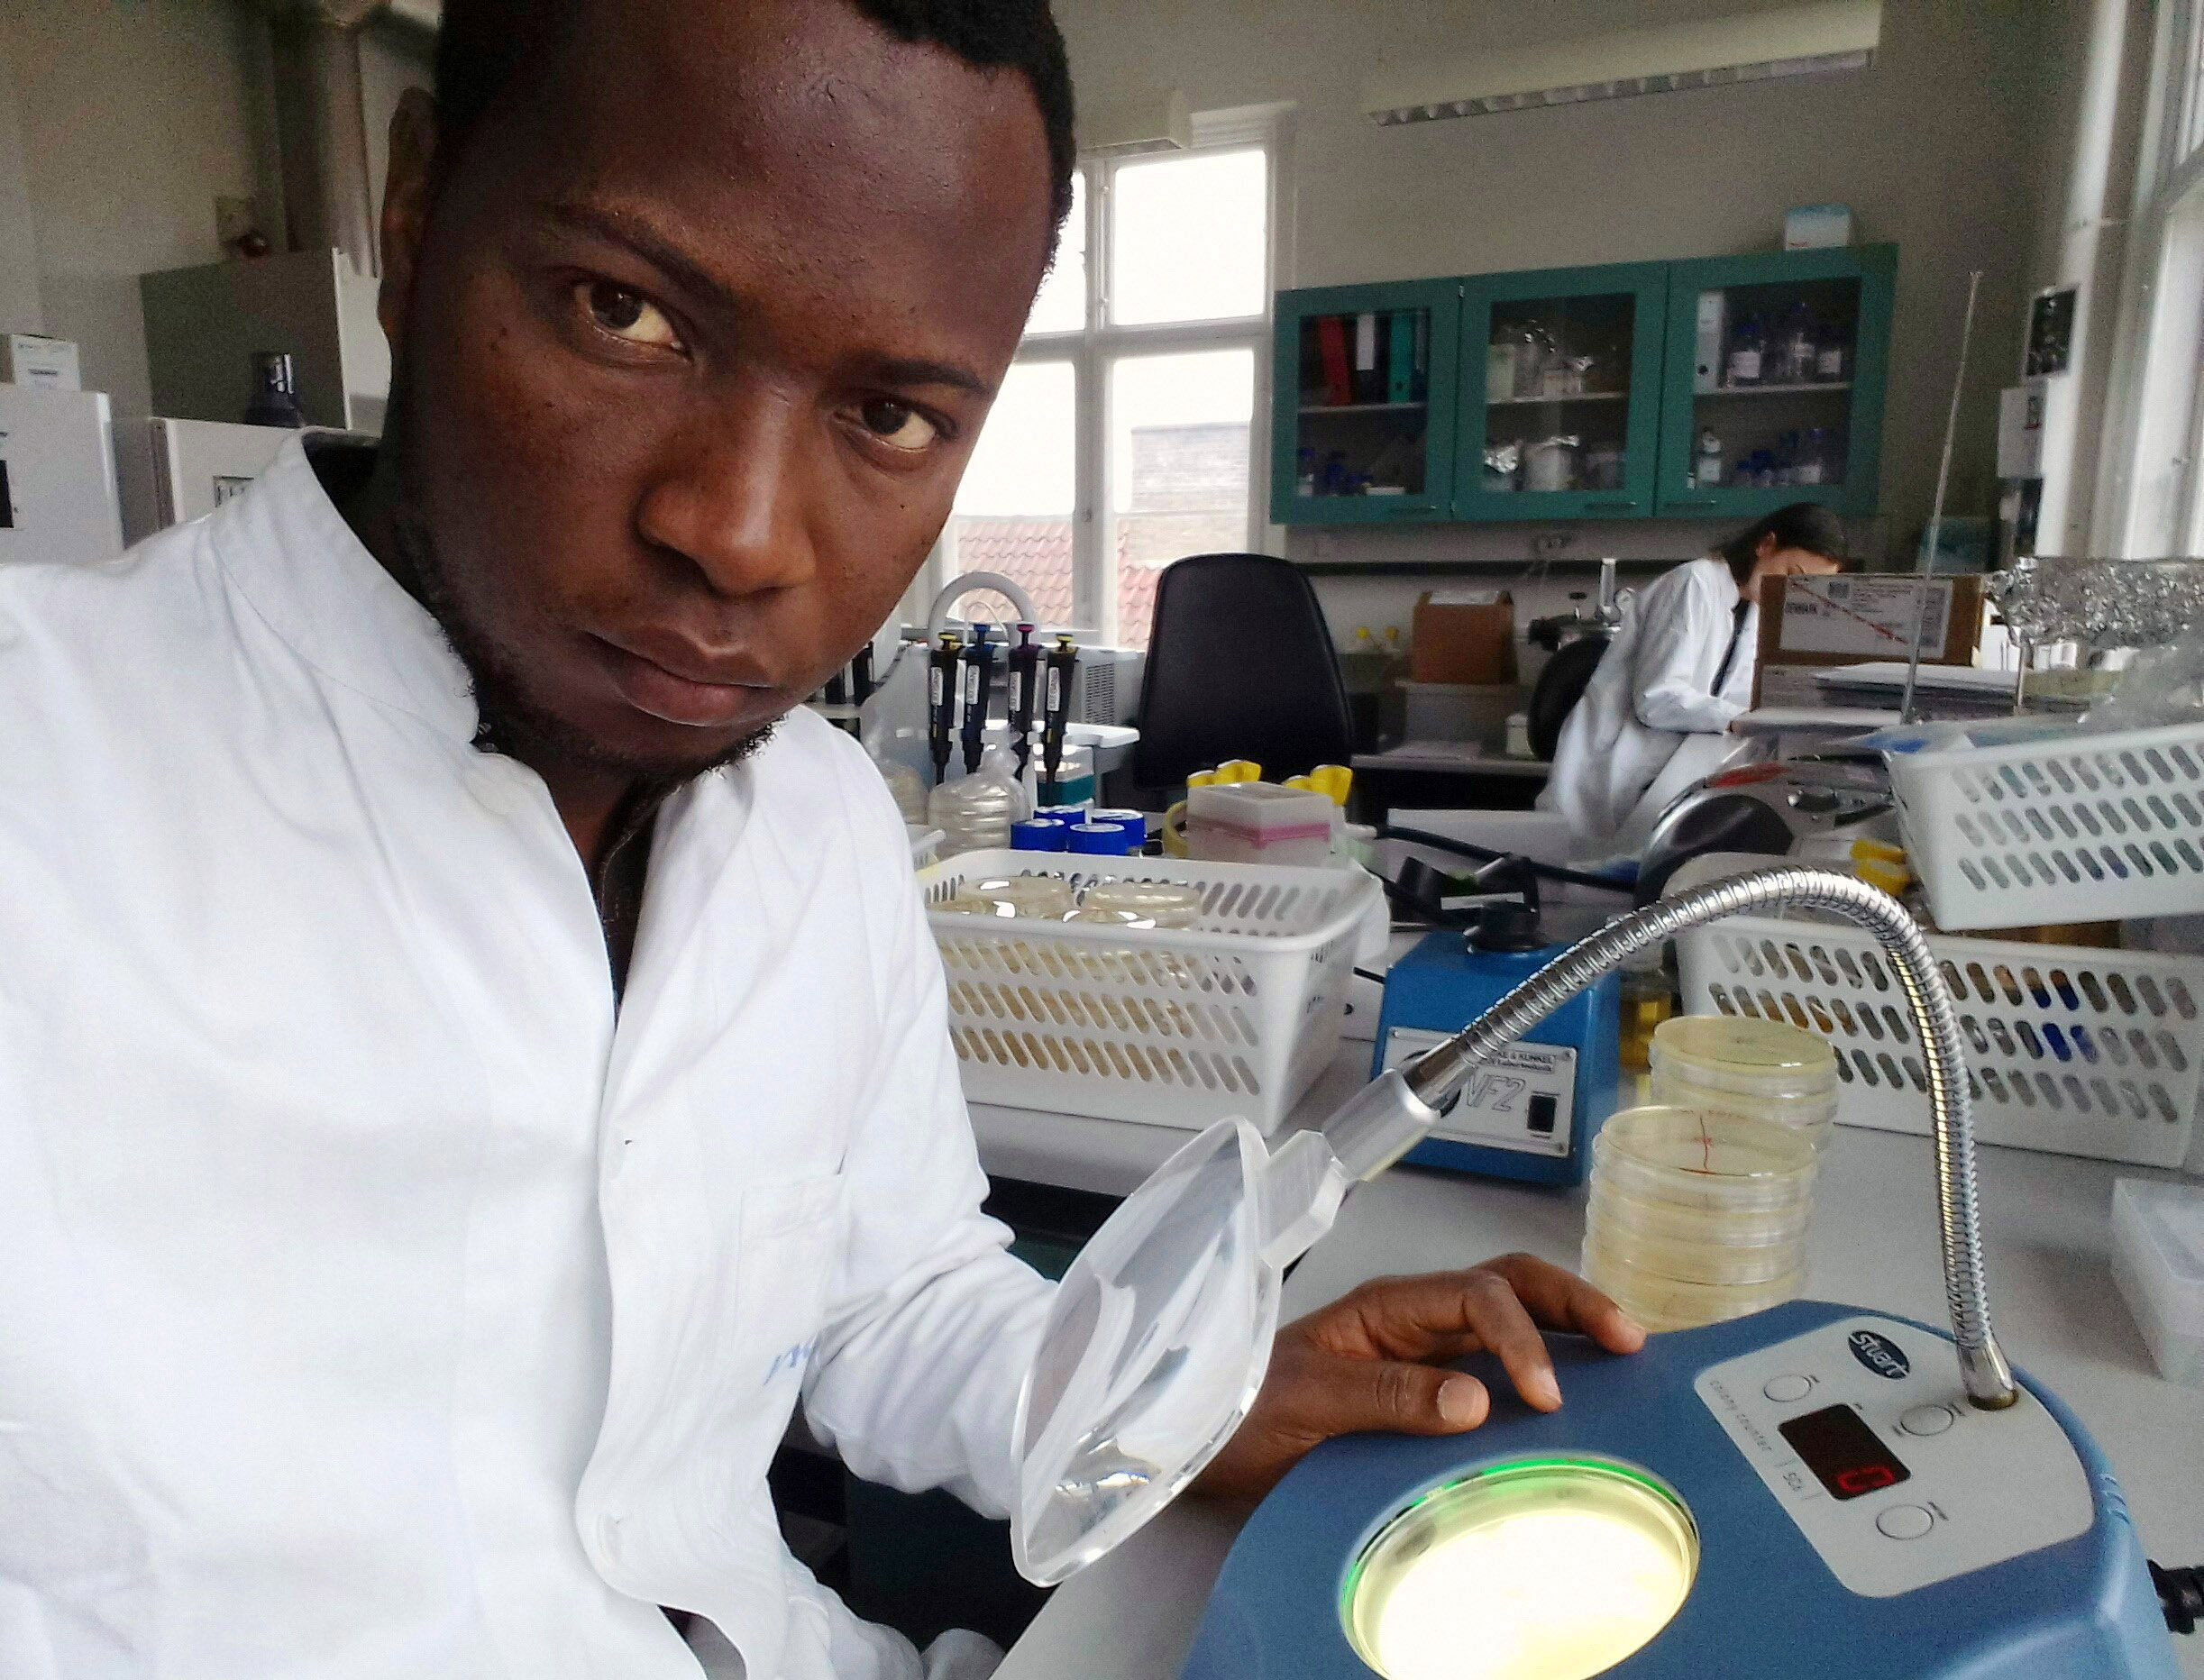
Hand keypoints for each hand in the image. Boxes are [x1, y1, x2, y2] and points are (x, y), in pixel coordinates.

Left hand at [1188, 1254, 1644, 1503]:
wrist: (1198, 1443)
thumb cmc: (1238, 1409)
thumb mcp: (1306, 1402)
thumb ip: (1386, 1395)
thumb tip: (1474, 1399)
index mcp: (1385, 1306)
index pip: (1476, 1296)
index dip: (1519, 1337)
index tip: (1543, 1395)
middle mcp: (1411, 1321)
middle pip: (1507, 1286)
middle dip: (1570, 1301)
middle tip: (1626, 1337)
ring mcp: (1421, 1353)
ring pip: (1509, 1318)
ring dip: (1565, 1328)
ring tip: (1621, 1353)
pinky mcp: (1424, 1393)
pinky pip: (1494, 1371)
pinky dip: (1539, 1371)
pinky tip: (1572, 1396)